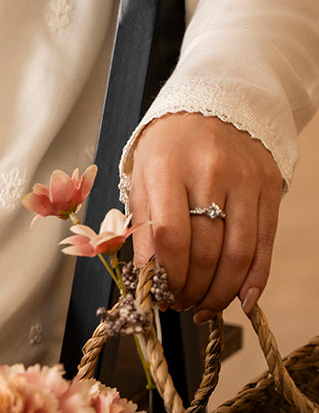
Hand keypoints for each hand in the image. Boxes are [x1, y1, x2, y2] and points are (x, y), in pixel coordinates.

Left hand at [128, 113, 281, 320]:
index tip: (161, 295)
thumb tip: (147, 280)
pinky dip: (254, 281)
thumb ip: (143, 226)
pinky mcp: (269, 187)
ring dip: (221, 293)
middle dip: (192, 290)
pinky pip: (264, 245)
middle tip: (181, 305)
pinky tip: (240, 300)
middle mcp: (209, 172)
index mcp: (167, 166)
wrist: (213, 104)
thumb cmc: (169, 147)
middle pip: (207, 251)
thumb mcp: (142, 175)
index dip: (168, 277)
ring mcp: (244, 180)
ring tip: (204, 307)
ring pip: (239, 255)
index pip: (171, 236)